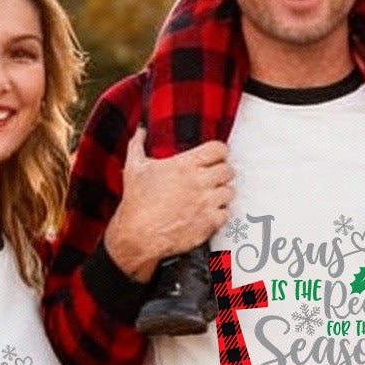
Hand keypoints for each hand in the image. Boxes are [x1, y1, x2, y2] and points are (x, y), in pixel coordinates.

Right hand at [103, 129, 233, 279]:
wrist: (138, 234)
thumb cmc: (136, 202)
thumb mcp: (134, 168)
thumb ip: (138, 144)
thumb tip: (140, 130)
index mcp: (185, 165)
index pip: (219, 149)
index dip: (219, 152)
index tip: (215, 156)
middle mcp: (199, 182)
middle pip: (228, 170)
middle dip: (222, 172)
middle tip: (213, 177)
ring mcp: (206, 203)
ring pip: (230, 192)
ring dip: (222, 192)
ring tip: (211, 195)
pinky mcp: (209, 223)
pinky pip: (226, 213)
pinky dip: (220, 213)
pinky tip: (209, 212)